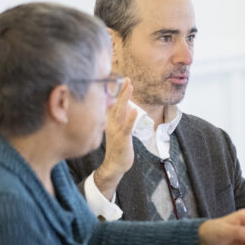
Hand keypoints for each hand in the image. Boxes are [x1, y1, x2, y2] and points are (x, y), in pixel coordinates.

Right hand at [94, 79, 138, 199]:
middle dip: (122, 91)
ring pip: (120, 112)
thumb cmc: (118, 147)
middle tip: (127, 79)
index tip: (124, 80)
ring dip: (125, 99)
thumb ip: (120, 118)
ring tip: (129, 87)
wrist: (114, 165)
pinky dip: (131, 118)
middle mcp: (111, 123)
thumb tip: (126, 106)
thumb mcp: (118, 130)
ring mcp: (116, 131)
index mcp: (110, 121)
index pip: (113, 103)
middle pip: (116, 104)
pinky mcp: (122, 139)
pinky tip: (135, 110)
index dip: (118, 91)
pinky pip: (127, 127)